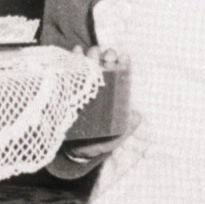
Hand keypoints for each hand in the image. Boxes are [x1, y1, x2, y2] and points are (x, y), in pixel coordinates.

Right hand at [49, 46, 137, 176]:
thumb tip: (137, 115)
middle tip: (107, 59)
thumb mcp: (115, 137)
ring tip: (92, 57)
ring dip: (92, 55)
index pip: (120, 72)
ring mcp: (83, 84)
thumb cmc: (98, 141)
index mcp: (113, 92)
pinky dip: (73, 58)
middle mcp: (99, 84)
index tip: (124, 58)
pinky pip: (70, 68)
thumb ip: (126, 128)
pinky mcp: (67, 86)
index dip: (123, 62)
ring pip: (88, 62)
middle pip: (104, 63)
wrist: (75, 150)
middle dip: (107, 56)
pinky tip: (76, 52)